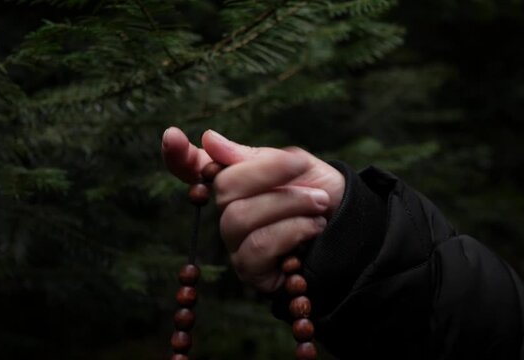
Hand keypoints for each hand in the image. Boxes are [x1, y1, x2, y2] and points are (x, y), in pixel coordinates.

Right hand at [161, 127, 344, 291]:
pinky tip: (313, 227)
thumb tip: (209, 139)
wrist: (352, 227)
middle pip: (224, 189)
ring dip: (287, 205)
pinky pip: (257, 247)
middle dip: (269, 175)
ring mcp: (237, 243)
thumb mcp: (296, 166)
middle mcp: (228, 213)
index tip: (171, 136)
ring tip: (318, 204)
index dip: (178, 156)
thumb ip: (253, 157)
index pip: (194, 170)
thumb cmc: (321, 193)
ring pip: (238, 219)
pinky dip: (291, 231)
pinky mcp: (252, 270)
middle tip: (303, 171)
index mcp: (236, 182)